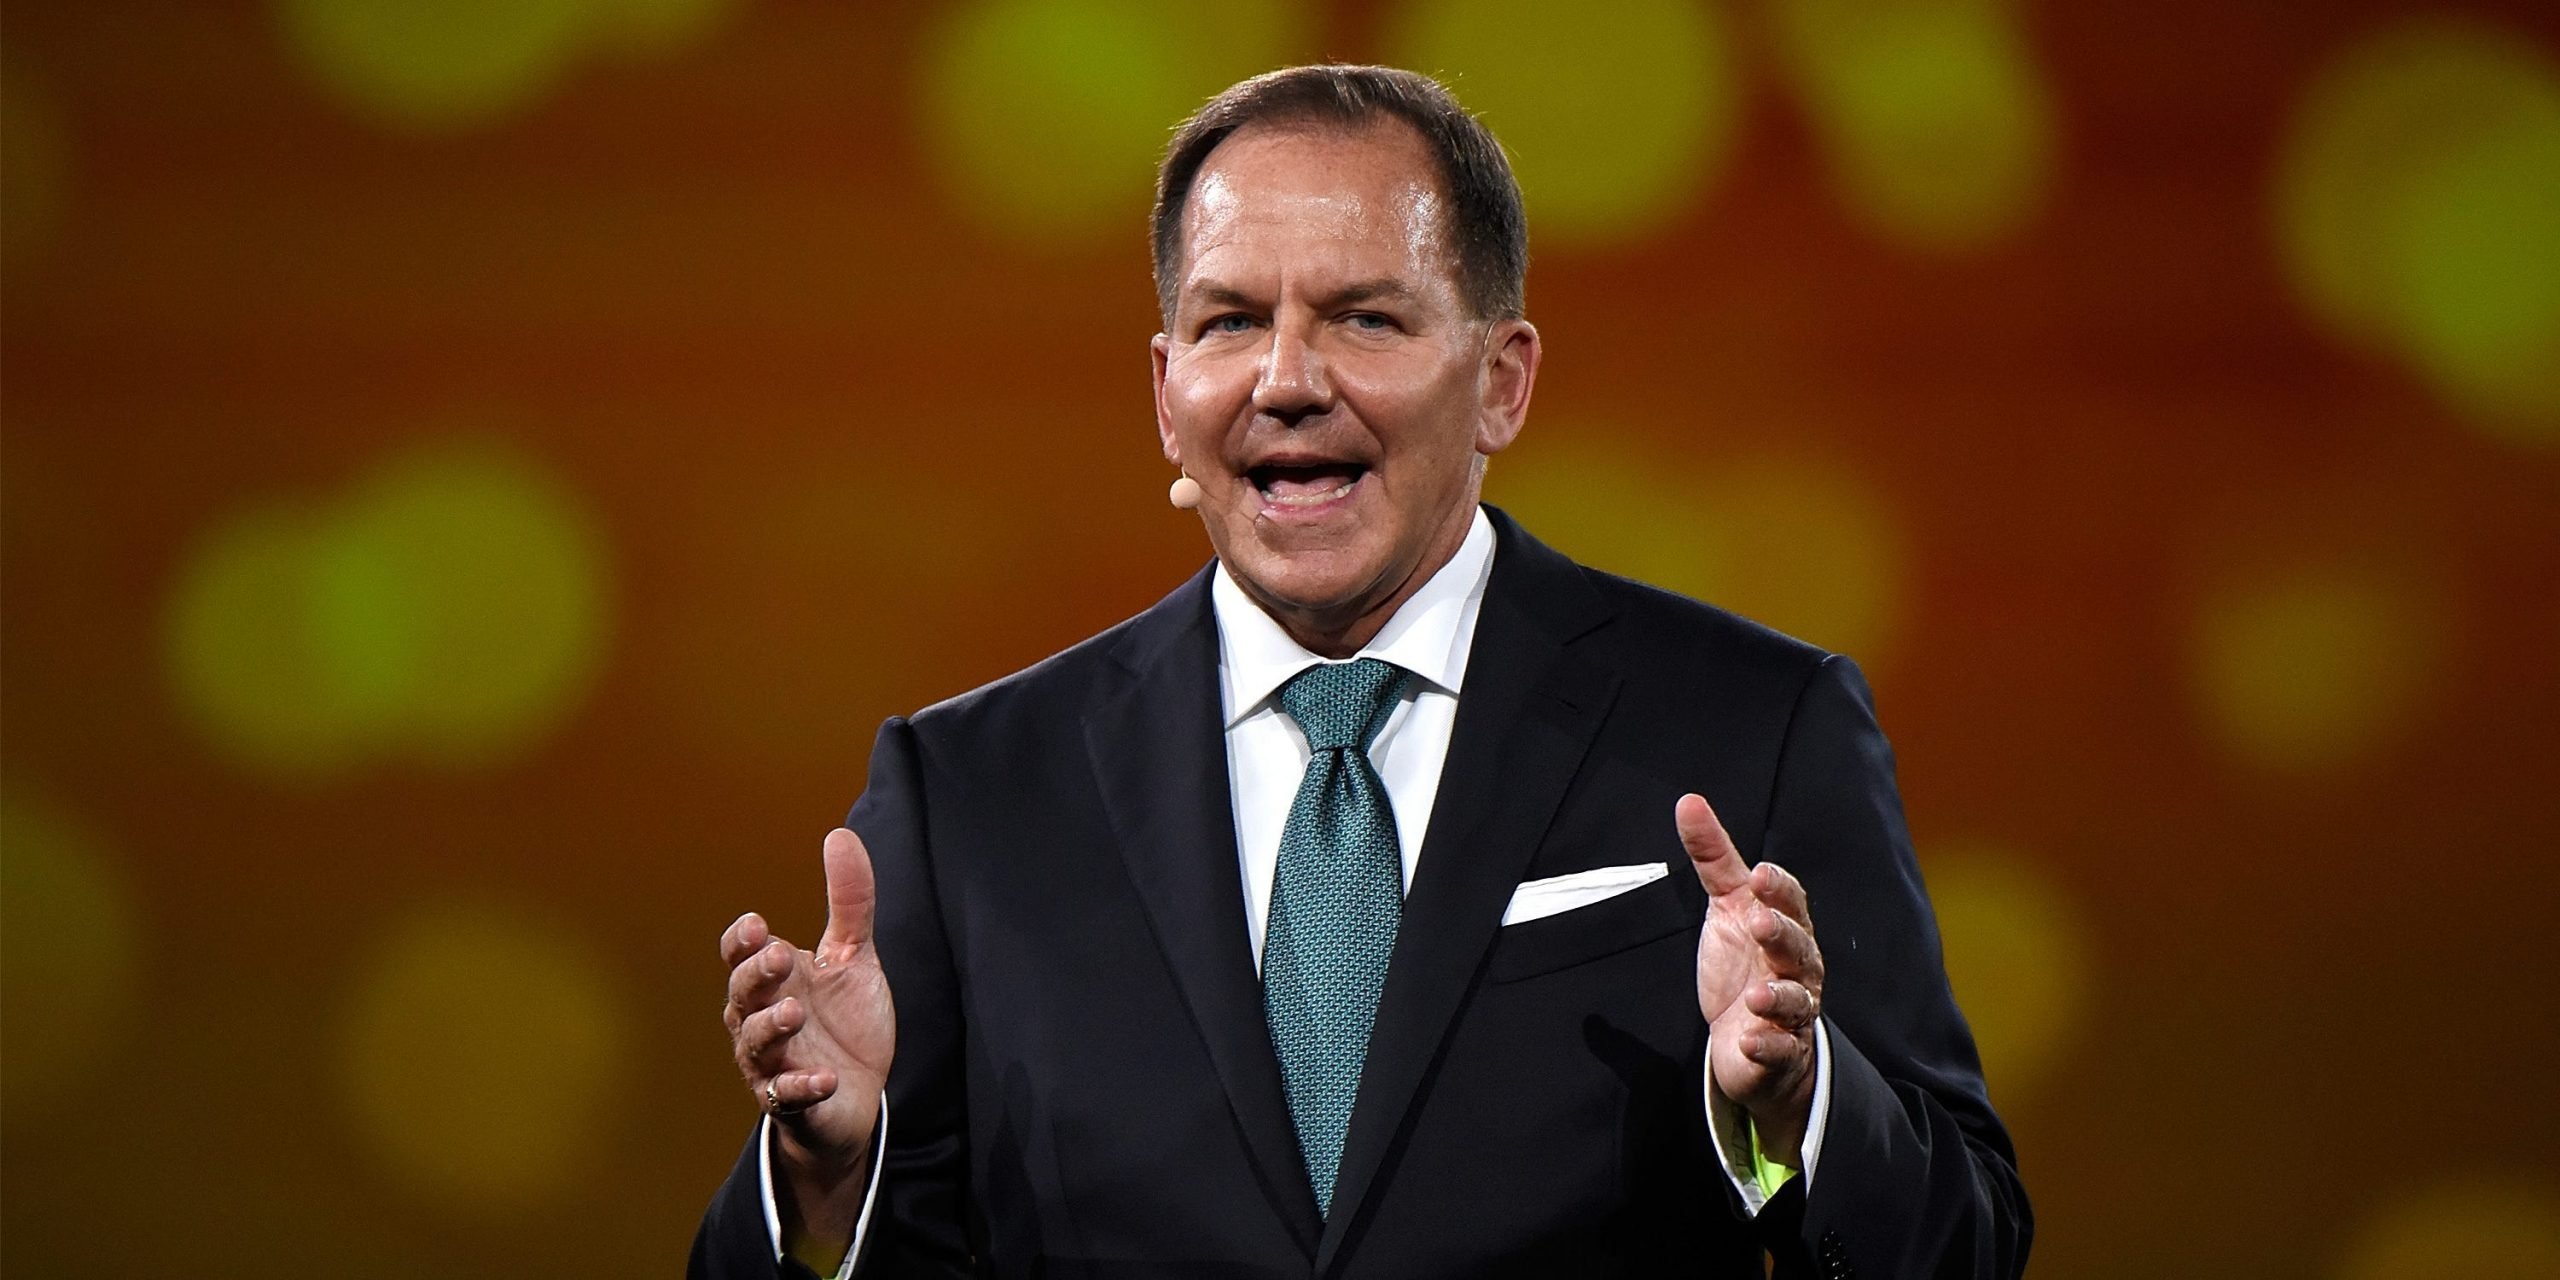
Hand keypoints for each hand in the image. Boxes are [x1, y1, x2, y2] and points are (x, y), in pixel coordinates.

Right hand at [721, 827, 895, 1255]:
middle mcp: (760, 1022)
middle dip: (755, 976)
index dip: (741, 943)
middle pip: (741, 997)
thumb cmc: (844, 1023)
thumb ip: (849, 902)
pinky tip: (825, 1078)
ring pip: (755, 1047)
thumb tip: (840, 834)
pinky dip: (803, 1089)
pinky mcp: (795, 1104)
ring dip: (770, 1029)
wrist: (857, 1096)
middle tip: (778, 956)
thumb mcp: (853, 958)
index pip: (739, 957)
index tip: (758, 926)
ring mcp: (773, 1065)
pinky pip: (789, 1099)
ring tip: (794, 1012)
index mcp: (772, 982)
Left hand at [1679, 793, 1822, 1165]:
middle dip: (1781, 934)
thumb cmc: (1742, 963)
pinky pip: (1780, 1048)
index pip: (1791, 903)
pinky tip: (1749, 1039)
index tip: (1758, 874)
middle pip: (1799, 948)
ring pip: (1795, 1001)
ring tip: (1756, 995)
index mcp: (1785, 926)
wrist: (1747, 1038)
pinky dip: (1768, 1044)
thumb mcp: (1726, 908)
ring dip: (1777, 996)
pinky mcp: (1780, 1050)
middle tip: (1759, 922)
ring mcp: (1791, 1011)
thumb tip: (1688, 801)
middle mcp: (1797, 967)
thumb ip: (1713, 858)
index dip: (1778, 889)